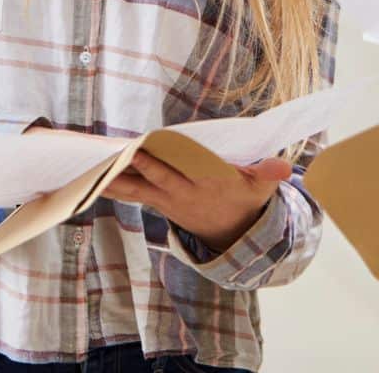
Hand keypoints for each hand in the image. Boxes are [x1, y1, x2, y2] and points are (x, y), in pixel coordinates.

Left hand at [104, 152, 292, 251]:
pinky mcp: (161, 204)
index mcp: (206, 185)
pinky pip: (134, 194)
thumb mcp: (262, 189)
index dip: (164, 160)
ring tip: (93, 166)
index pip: (182, 171)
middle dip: (135, 166)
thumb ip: (269, 174)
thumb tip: (285, 168)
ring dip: (116, 178)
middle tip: (114, 152)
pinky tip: (97, 178)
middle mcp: (183, 195)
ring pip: (138, 189)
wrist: (234, 234)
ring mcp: (169, 202)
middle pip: (154, 179)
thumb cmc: (248, 200)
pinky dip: (116, 186)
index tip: (148, 144)